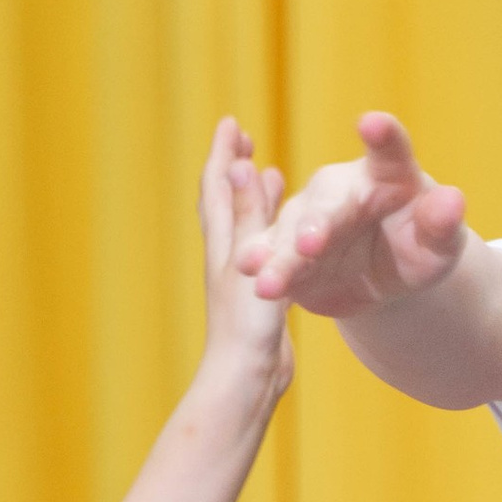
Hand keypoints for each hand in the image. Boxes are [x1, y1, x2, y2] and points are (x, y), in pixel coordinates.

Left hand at [196, 115, 294, 408]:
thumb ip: (247, 213)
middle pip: (224, 201)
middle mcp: (227, 256)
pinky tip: (283, 235)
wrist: (246, 378)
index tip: (232, 122)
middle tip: (244, 139)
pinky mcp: (255, 296)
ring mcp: (240, 277)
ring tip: (266, 175)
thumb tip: (238, 162)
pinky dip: (268, 231)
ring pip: (243, 225)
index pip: (218, 186)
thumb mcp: (252, 260)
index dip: (223, 153)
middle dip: (232, 168)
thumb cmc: (247, 325)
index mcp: (224, 243)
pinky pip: (261, 251)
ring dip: (251, 196)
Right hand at [236, 111, 469, 315]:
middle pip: (327, 202)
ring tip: (265, 276)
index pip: (389, 150)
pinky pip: (271, 256)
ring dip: (278, 254)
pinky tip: (250, 273)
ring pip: (290, 232)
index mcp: (387, 174)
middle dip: (316, 222)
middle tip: (312, 243)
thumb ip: (443, 223)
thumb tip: (452, 201)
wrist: (384, 277)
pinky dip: (261, 264)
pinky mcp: (286, 250)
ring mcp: (308, 218)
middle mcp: (340, 190)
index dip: (382, 136)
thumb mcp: (439, 243)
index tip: (373, 125)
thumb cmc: (418, 246)